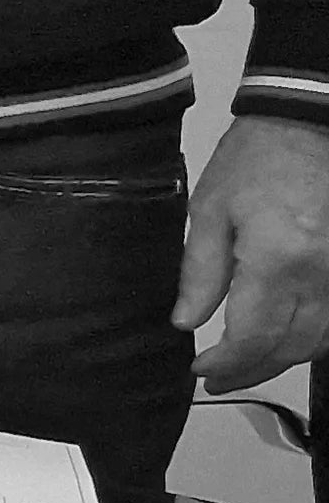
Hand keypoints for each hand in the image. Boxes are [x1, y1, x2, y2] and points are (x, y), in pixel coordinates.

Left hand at [175, 114, 328, 388]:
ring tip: (245, 362)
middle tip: (218, 377)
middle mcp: (319, 276)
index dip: (226, 364)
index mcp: (278, 262)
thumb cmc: (255, 162)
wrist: (307, 125)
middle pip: (291, 348)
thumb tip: (186, 322)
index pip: (253, 339)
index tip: (200, 369)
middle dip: (252, 370)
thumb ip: (200, 274)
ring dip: (283, 358)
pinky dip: (311, 338)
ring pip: (320, 340)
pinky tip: (284, 338)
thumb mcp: (209, 213)